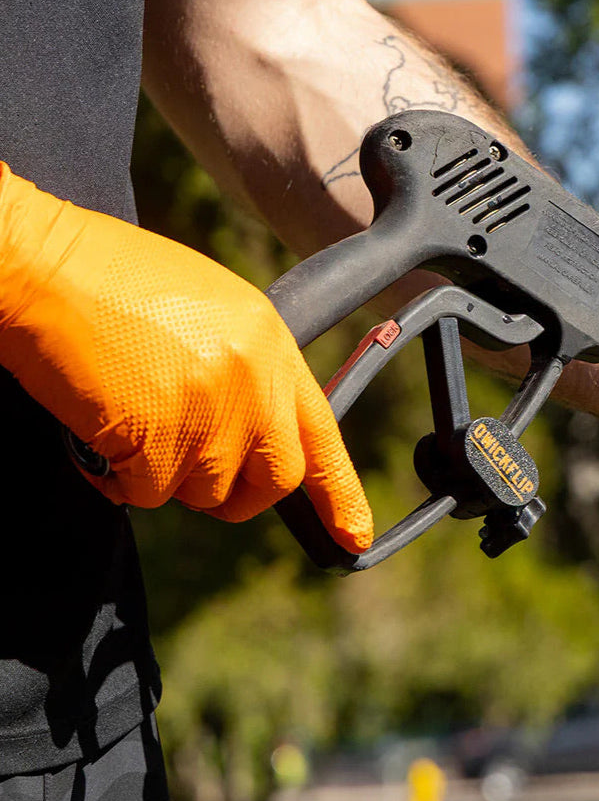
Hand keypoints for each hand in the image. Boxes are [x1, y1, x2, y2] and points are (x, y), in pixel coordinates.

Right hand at [0, 163, 372, 551]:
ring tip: (131, 418)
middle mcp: (255, 382)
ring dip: (165, 474)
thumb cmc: (110, 282)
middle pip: (275, 479)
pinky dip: (119, 476)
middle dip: (238, 495)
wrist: (41, 264)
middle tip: (190, 471)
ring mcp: (212, 413)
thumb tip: (250, 433)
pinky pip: (149, 494)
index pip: (321, 434)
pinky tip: (99, 430)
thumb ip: (245, 371)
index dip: (340, 494)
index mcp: (272, 344)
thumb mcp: (209, 312)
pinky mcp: (161, 440)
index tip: (354, 536)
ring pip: (205, 491)